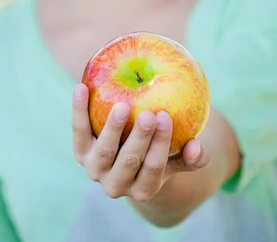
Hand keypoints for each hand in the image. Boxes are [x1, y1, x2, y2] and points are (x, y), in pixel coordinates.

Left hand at [72, 83, 209, 202]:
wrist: (126, 159)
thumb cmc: (159, 153)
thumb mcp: (177, 159)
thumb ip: (193, 157)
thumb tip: (197, 146)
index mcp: (143, 189)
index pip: (154, 169)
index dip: (160, 145)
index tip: (166, 117)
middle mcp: (117, 186)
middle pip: (129, 162)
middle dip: (140, 139)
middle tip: (148, 113)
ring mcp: (96, 170)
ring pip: (103, 152)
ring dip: (112, 129)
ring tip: (122, 106)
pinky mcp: (80, 152)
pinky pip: (79, 130)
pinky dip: (79, 110)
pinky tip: (81, 87)